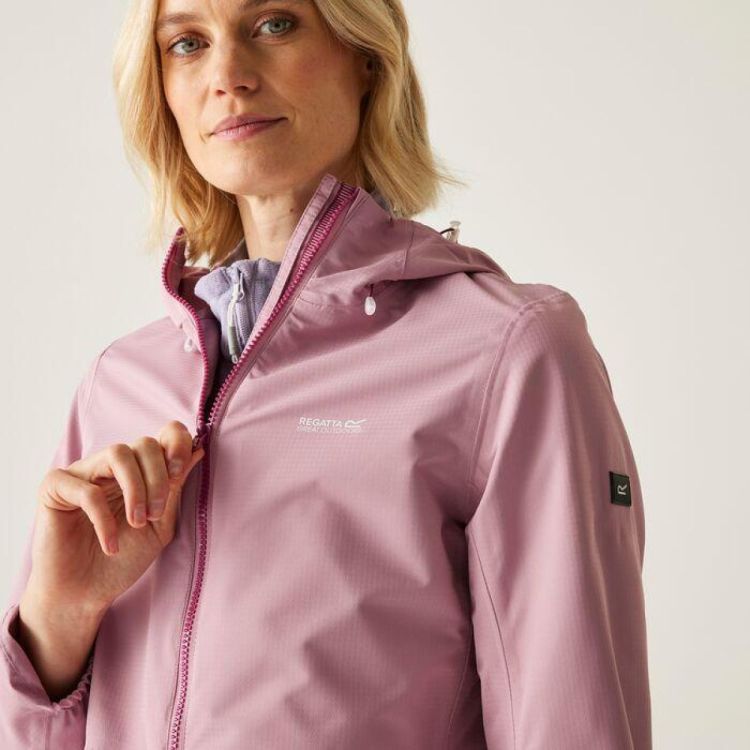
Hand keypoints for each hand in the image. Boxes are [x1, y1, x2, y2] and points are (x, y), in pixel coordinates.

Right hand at [27, 421, 204, 613]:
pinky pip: (86, 488)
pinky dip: (104, 518)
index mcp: (139, 471)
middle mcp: (111, 466)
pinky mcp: (55, 488)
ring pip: (117, 452)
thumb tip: (197, 449)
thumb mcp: (160, 524)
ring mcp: (82, 473)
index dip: (175, 443)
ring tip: (137, 522)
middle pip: (143, 443)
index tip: (179, 470)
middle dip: (158, 477)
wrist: (85, 594)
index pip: (161, 436)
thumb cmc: (124, 559)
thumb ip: (174, 487)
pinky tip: (110, 545)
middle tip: (156, 513)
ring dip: (136, 488)